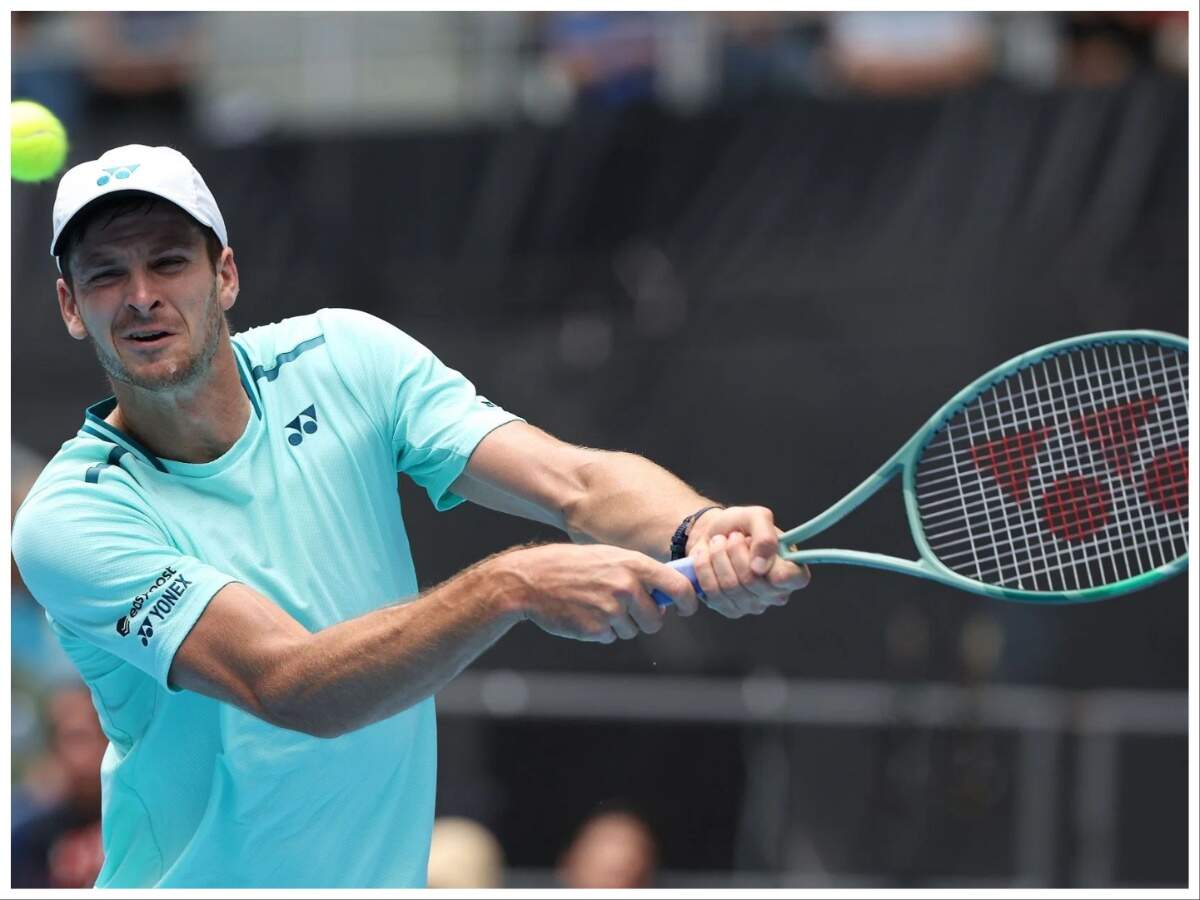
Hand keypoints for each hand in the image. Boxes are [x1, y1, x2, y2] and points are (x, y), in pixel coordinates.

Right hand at [499, 544, 699, 642]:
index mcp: (633, 565)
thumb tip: (665, 595)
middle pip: (656, 619)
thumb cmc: (570, 566)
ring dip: (619, 624)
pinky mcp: (596, 629)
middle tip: (626, 608)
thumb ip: (637, 573)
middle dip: (646, 619)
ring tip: (595, 603)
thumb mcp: (607, 557)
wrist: (530, 581)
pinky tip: (583, 612)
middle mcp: (626, 587)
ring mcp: (611, 609)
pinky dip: (601, 630)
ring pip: (632, 631)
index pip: (678, 586)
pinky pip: (611, 636)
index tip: (687, 608)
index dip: (688, 601)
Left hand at [686, 506, 810, 617]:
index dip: (767, 562)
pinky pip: (713, 592)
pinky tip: (708, 557)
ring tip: (719, 543)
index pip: (788, 578)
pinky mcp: (731, 610)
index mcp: (793, 572)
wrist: (714, 535)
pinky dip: (705, 568)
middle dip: (734, 550)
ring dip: (718, 556)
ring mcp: (754, 605)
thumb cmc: (741, 526)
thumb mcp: (756, 517)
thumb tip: (760, 567)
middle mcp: (777, 594)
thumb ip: (765, 537)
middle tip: (732, 537)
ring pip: (730, 586)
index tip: (750, 542)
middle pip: (751, 580)